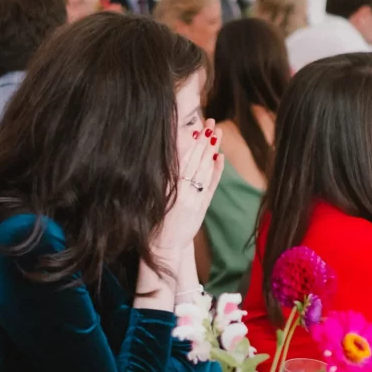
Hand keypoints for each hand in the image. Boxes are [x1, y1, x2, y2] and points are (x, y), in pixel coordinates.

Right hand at [153, 119, 223, 254]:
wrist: (164, 248)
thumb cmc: (152, 222)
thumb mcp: (151, 200)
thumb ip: (162, 181)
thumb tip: (167, 158)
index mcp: (169, 191)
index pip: (183, 162)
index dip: (192, 144)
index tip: (197, 128)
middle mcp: (184, 194)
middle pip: (197, 162)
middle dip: (205, 142)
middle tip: (211, 123)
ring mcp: (195, 200)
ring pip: (206, 171)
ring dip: (212, 151)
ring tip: (217, 133)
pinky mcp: (202, 207)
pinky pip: (212, 186)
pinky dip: (216, 171)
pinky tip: (220, 157)